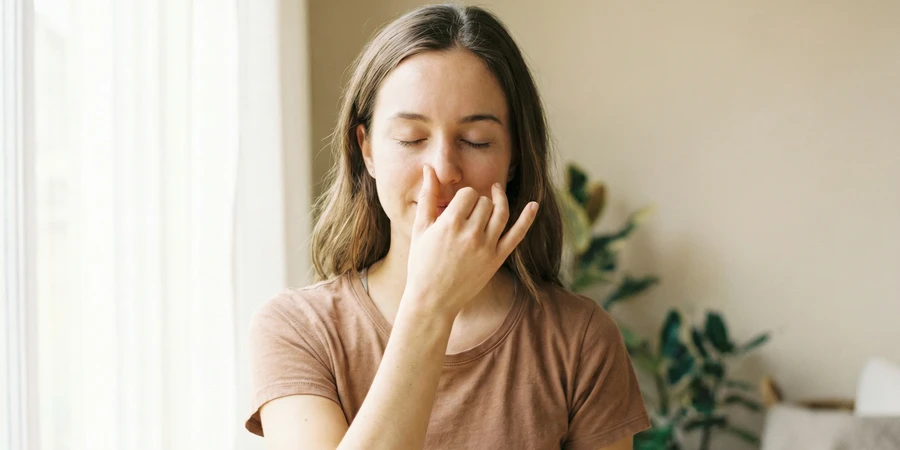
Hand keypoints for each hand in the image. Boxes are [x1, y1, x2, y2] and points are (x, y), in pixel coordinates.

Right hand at [403, 165, 537, 317]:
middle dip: (478, 202)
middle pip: (485, 202)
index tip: (458, 206)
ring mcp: (486, 247)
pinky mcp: (497, 259)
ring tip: (495, 195)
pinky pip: (517, 234)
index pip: (469, 193)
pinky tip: (534, 204)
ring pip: (501, 212)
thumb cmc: (422, 263)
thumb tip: (428, 168)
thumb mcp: (420, 229)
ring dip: (499, 201)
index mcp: (450, 223)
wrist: (433, 300)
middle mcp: (471, 233)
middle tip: (469, 212)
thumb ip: (427, 197)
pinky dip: (527, 218)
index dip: (464, 197)